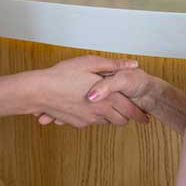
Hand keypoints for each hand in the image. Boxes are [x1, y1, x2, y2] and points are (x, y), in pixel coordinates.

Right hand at [33, 56, 148, 127]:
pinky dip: (95, 116)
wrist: (40, 91)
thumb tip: (132, 65)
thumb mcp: (90, 62)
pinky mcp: (77, 123)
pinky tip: (89, 105)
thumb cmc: (63, 74)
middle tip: (129, 111)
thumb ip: (114, 65)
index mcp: (108, 97)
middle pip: (121, 120)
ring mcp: (88, 120)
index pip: (130, 110)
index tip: (145, 117)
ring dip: (110, 116)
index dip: (139, 114)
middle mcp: (100, 111)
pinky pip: (92, 122)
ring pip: (106, 122)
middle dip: (126, 116)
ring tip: (108, 105)